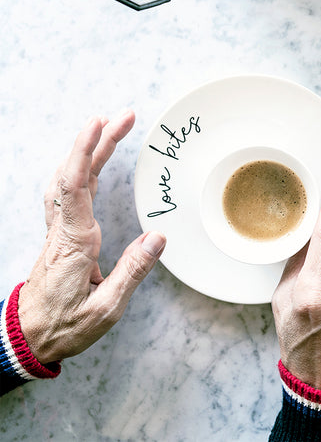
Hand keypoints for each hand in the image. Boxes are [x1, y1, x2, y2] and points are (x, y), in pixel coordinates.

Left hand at [18, 111, 166, 364]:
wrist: (27, 339)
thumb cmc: (65, 326)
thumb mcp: (105, 308)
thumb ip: (133, 271)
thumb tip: (158, 236)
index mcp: (73, 243)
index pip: (77, 187)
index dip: (87, 152)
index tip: (101, 124)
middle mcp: (63, 231)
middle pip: (74, 174)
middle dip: (96, 141)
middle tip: (123, 117)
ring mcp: (59, 232)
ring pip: (68, 181)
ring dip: (88, 152)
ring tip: (111, 129)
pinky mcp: (62, 237)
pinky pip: (68, 194)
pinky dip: (81, 171)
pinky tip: (92, 163)